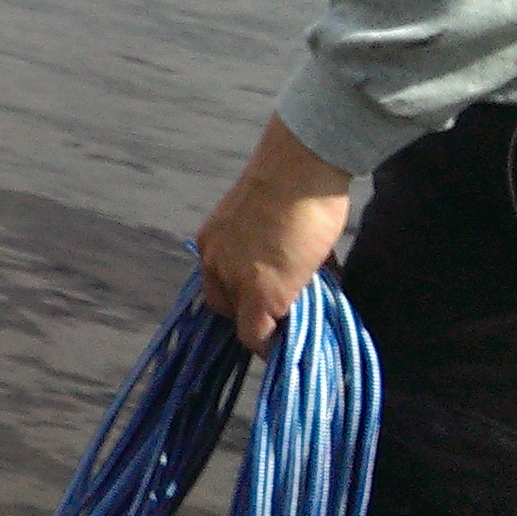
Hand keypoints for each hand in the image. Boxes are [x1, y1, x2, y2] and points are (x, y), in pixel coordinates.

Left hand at [195, 115, 352, 353]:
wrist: (299, 169)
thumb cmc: (294, 184)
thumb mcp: (270, 222)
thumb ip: (274, 252)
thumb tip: (303, 277)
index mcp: (213, 242)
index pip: (218, 284)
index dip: (241, 300)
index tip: (264, 307)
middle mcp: (213, 262)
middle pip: (223, 305)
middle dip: (249, 315)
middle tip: (281, 318)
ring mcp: (235, 279)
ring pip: (241, 322)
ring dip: (266, 330)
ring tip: (292, 333)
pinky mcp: (261, 294)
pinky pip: (257, 335)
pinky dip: (272, 346)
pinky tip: (291, 346)